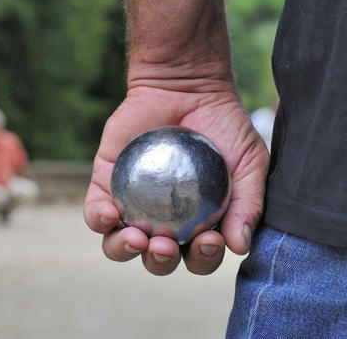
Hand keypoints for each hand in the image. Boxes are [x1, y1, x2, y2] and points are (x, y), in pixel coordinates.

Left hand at [84, 81, 268, 275]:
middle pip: (158, 259)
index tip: (209, 240)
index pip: (198, 257)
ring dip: (126, 250)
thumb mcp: (250, 161)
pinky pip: (96, 213)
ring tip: (138, 239)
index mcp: (199, 224)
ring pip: (120, 244)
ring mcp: (134, 205)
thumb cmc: (225, 126)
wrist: (189, 84)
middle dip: (161, 261)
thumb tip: (240, 245)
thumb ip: (249, 202)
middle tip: (166, 245)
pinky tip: (110, 215)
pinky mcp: (107, 184)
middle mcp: (165, 221)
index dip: (203, 259)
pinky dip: (100, 219)